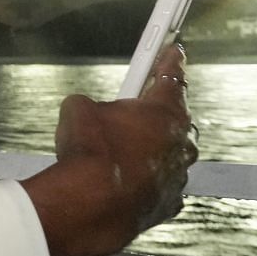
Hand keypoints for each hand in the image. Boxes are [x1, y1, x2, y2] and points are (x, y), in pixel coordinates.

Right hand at [20, 43, 196, 255]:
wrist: (90, 204)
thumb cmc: (89, 154)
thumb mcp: (76, 108)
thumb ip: (90, 104)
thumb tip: (85, 110)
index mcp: (164, 112)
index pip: (173, 77)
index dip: (171, 61)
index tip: (174, 51)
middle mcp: (180, 143)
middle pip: (174, 119)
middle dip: (154, 114)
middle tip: (131, 111)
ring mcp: (178, 176)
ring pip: (169, 155)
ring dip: (151, 150)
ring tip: (120, 152)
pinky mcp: (169, 204)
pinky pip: (161, 184)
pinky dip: (147, 180)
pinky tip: (125, 180)